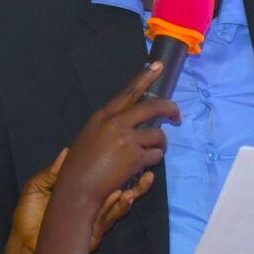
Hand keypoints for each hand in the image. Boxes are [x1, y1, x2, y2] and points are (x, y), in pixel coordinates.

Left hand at [13, 150, 154, 252]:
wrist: (25, 245)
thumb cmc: (27, 217)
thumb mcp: (36, 188)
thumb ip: (52, 172)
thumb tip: (65, 151)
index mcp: (75, 192)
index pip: (96, 175)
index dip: (109, 164)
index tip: (122, 150)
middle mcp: (88, 203)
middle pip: (114, 187)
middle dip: (131, 177)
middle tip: (144, 163)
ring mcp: (93, 217)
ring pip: (119, 202)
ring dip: (133, 190)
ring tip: (145, 178)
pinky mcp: (95, 231)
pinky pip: (112, 217)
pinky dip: (122, 206)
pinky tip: (127, 196)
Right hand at [52, 62, 178, 217]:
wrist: (77, 187)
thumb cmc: (79, 164)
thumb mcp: (89, 135)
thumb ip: (108, 125)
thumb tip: (129, 121)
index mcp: (103, 115)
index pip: (129, 92)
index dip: (145, 77)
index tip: (158, 66)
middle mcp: (116, 123)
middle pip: (152, 107)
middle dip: (169, 109)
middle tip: (176, 115)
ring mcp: (127, 140)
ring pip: (158, 135)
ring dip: (160, 143)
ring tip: (155, 149)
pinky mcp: (135, 157)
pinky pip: (155, 155)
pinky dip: (154, 159)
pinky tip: (145, 164)